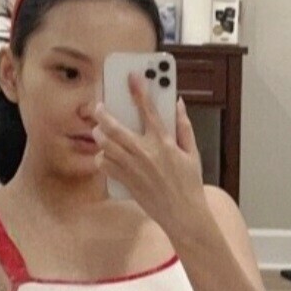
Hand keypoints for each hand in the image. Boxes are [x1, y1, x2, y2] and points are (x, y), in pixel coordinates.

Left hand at [94, 78, 205, 237]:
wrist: (182, 214)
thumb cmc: (189, 184)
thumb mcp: (192, 152)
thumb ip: (183, 126)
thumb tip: (179, 104)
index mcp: (163, 142)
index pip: (148, 109)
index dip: (139, 90)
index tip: (132, 76)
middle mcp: (145, 152)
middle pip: (114, 127)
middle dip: (102, 113)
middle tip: (98, 107)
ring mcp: (132, 167)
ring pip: (105, 145)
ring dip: (99, 135)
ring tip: (99, 131)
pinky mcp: (125, 181)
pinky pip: (104, 165)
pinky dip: (102, 157)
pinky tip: (106, 155)